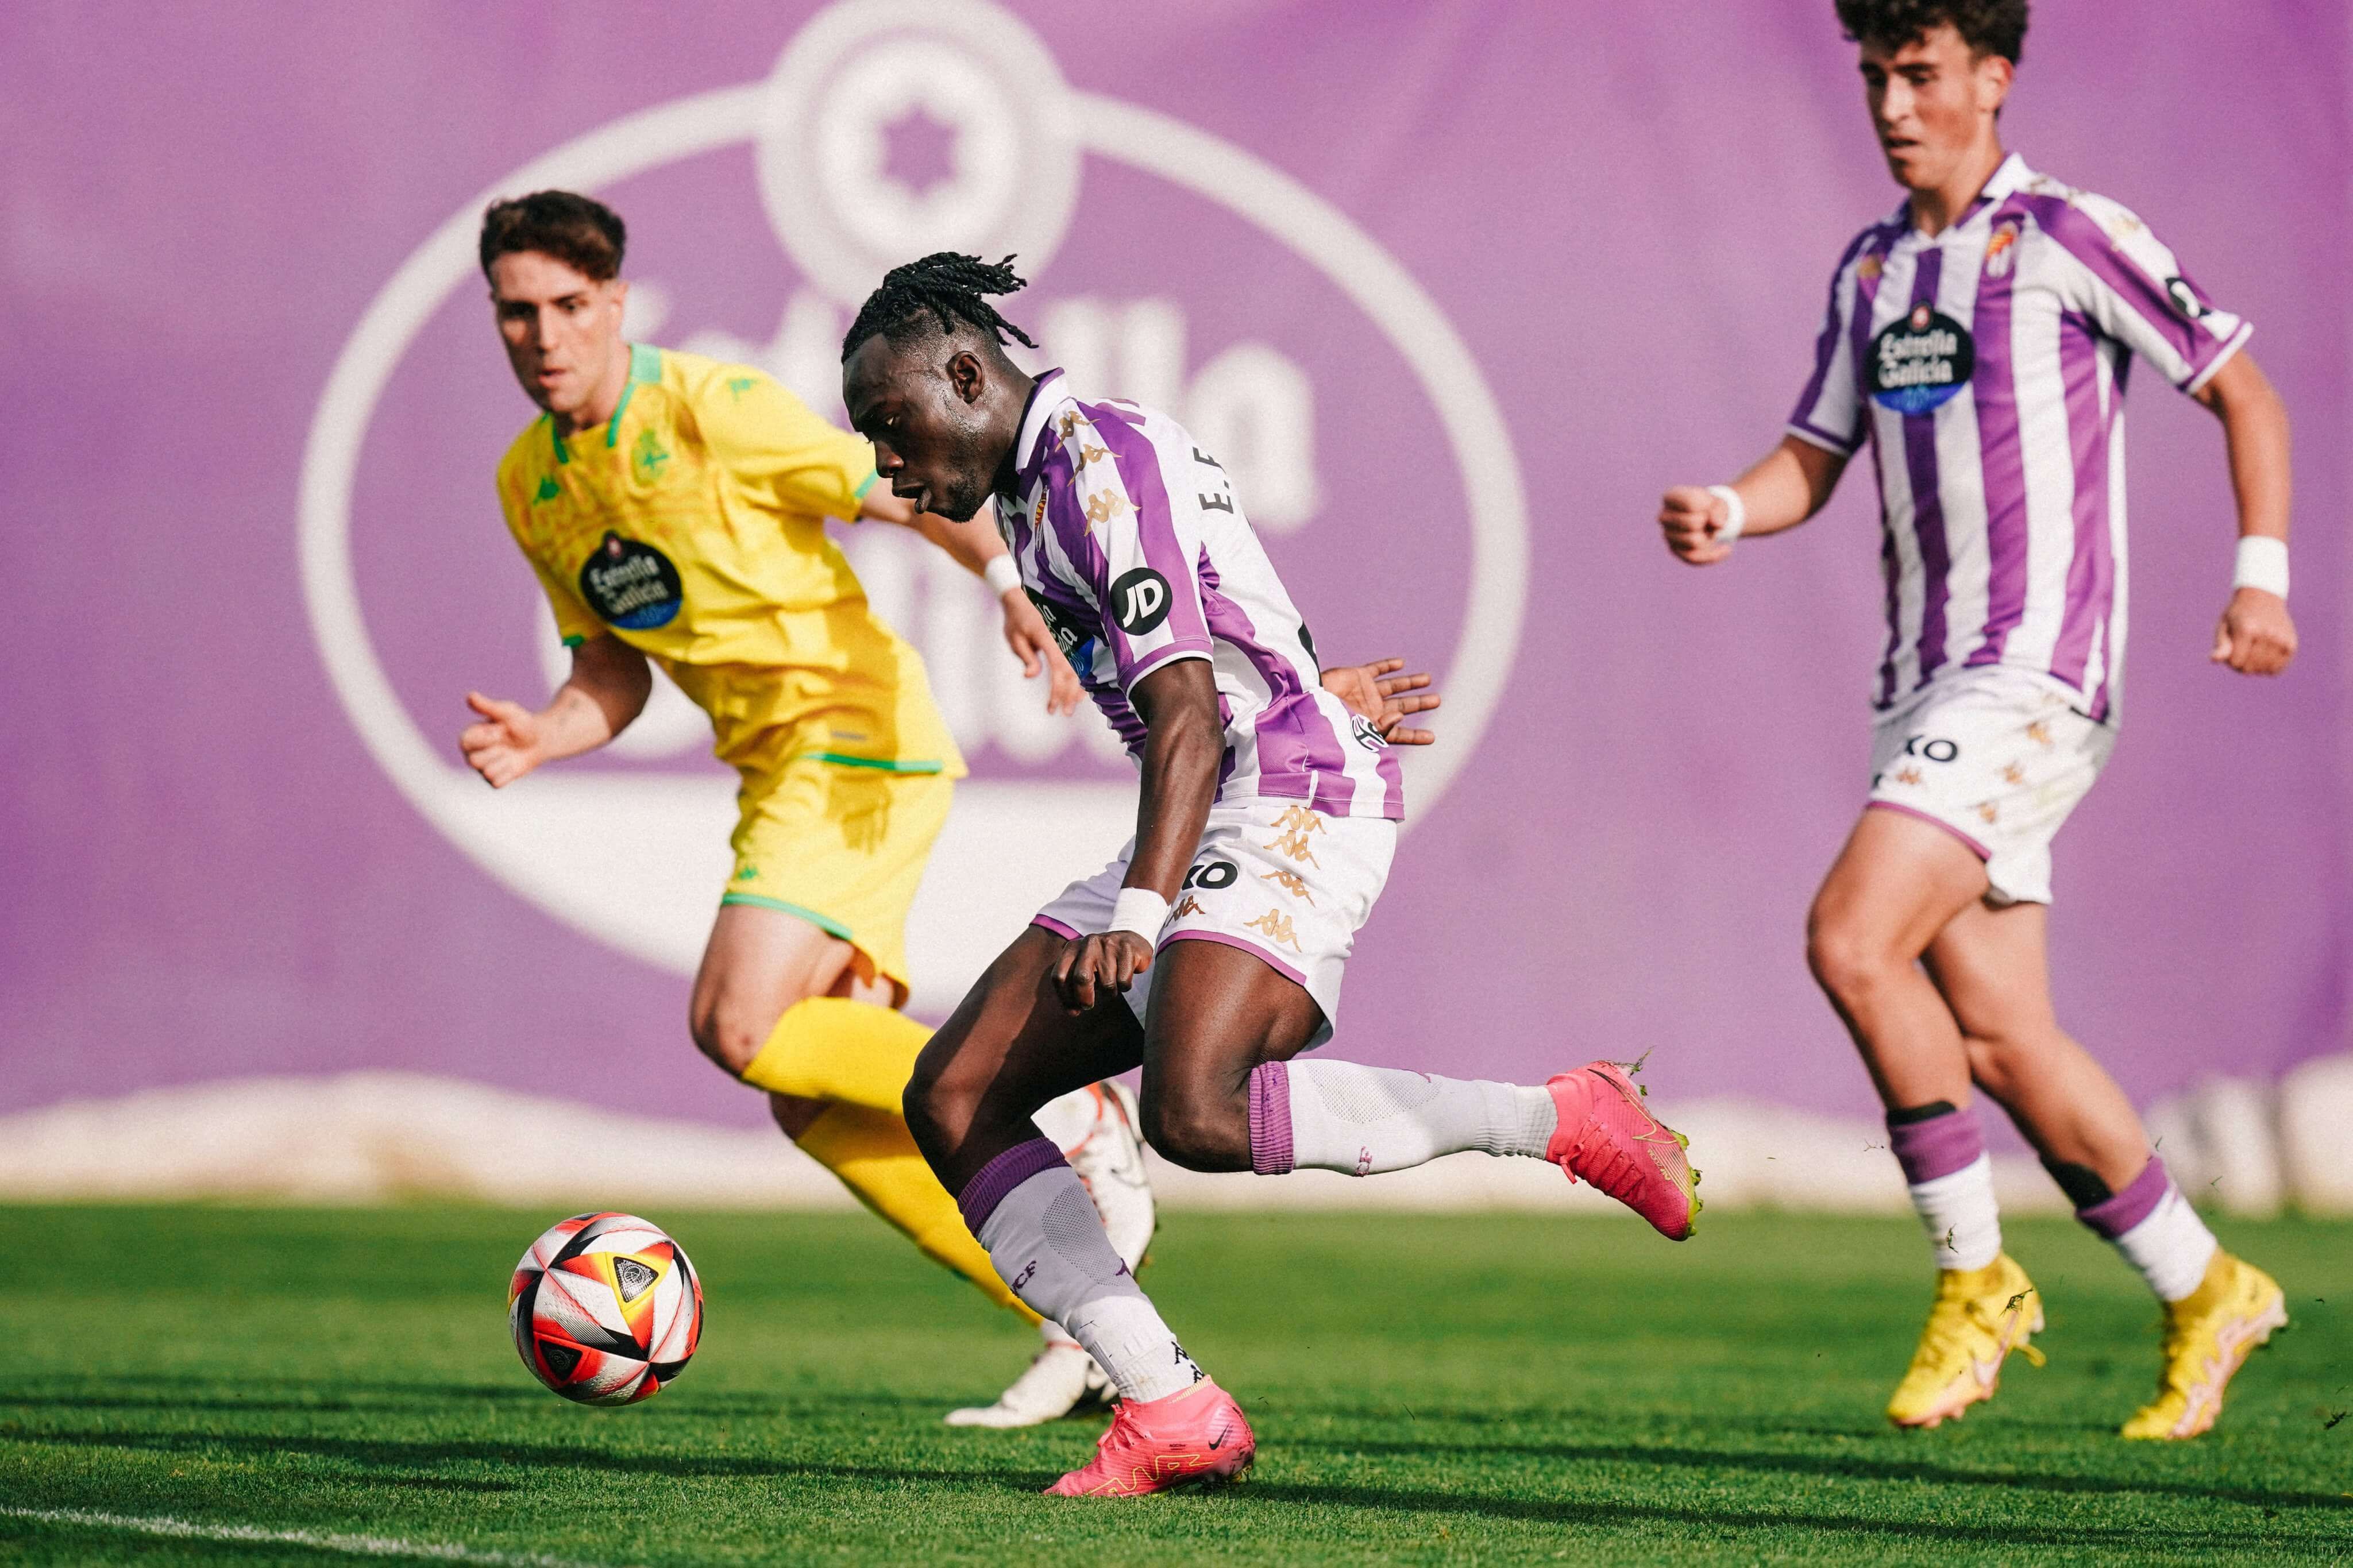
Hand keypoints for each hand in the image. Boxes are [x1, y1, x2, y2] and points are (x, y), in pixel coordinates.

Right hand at [459, 691, 546, 786]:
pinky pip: (497, 783)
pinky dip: (508, 774)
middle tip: (508, 743)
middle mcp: (473, 753)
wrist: (541, 740)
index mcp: (471, 736)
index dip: (485, 738)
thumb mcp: (507, 713)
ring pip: (487, 773)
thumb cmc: (521, 723)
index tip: (501, 731)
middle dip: (496, 752)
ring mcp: (483, 768)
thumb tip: (470, 696)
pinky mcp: (495, 780)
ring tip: (511, 754)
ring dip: (504, 762)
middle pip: (474, 762)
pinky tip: (514, 764)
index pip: (465, 742)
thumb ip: (488, 707)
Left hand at [1001, 590, 1082, 714]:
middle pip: (1072, 670)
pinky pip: (1076, 663)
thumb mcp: (1015, 639)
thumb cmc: (1016, 621)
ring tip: (1071, 707)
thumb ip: (1026, 657)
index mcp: (1047, 637)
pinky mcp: (1066, 643)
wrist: (1022, 601)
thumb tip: (1031, 676)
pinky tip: (1077, 693)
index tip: (1053, 706)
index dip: (1058, 689)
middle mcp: (1061, 639)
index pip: (1058, 667)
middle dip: (1069, 694)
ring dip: (1075, 689)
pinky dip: (1077, 679)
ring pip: (1077, 668)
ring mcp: (1066, 640)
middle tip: (1064, 713)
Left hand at [1053, 931, 1153, 1012]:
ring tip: (1111, 985)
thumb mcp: (1083, 967)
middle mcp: (1089, 943)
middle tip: (1088, 1005)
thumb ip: (1074, 986)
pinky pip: (1123, 981)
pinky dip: (1124, 986)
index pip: (1060, 976)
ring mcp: (1109, 945)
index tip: (1074, 1010)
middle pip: (1081, 978)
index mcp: (1072, 948)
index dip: (1065, 997)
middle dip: (1084, 998)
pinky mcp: (1127, 949)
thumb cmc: (1102, 961)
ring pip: (1107, 983)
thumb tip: (1073, 1012)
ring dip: (1109, 993)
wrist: (1130, 940)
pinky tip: (1124, 977)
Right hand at [1321, 657, 1440, 744]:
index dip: (1415, 735)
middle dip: (1419, 704)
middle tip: (1437, 701)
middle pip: (1402, 707)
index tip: (1432, 737)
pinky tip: (1401, 663)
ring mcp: (1366, 692)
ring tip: (1428, 680)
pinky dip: (1388, 666)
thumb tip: (1401, 718)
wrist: (1310, 705)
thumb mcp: (1358, 733)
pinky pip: (1377, 669)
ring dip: (1411, 682)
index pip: (1399, 733)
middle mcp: (1373, 709)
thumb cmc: (1331, 726)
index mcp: (1374, 727)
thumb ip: (1382, 728)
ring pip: (1394, 686)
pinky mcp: (1358, 676)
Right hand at [1659, 485, 1735, 565]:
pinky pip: (1695, 558)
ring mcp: (1667, 535)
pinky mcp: (1675, 551)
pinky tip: (1726, 549)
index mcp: (1670, 498)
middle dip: (1707, 523)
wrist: (1707, 518)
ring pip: (1694, 542)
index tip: (1709, 504)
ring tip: (1709, 530)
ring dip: (1709, 537)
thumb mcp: (1718, 502)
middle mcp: (1664, 517)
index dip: (1707, 505)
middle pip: (1692, 523)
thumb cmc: (1708, 507)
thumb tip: (1718, 525)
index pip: (1690, 503)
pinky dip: (1714, 555)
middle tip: (1708, 520)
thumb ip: (1719, 510)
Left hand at [2210, 587, 2295, 675]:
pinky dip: (2269, 667)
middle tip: (2242, 650)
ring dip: (2255, 666)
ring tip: (2253, 652)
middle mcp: (2267, 634)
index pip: (2235, 662)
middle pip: (2249, 668)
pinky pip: (2277, 669)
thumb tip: (2214, 660)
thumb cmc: (2238, 614)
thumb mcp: (2224, 626)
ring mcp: (2281, 640)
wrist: (2263, 596)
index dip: (2230, 660)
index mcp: (2247, 629)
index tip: (2231, 649)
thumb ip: (2221, 645)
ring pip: (2263, 670)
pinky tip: (2264, 656)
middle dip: (2241, 664)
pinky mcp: (2291, 644)